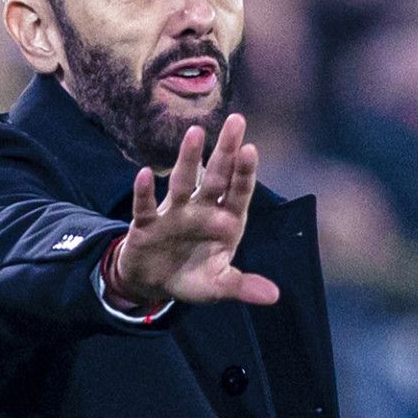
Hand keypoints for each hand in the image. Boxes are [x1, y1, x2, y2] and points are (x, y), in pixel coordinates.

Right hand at [115, 114, 279, 306]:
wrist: (154, 283)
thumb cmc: (193, 277)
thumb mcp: (218, 286)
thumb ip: (242, 286)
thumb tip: (274, 297)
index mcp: (225, 221)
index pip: (239, 192)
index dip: (244, 172)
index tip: (251, 149)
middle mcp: (202, 210)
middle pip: (215, 176)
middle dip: (225, 150)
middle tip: (236, 121)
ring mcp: (174, 213)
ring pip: (183, 182)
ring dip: (188, 159)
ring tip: (195, 132)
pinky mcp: (147, 224)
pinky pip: (146, 206)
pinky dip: (144, 192)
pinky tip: (144, 174)